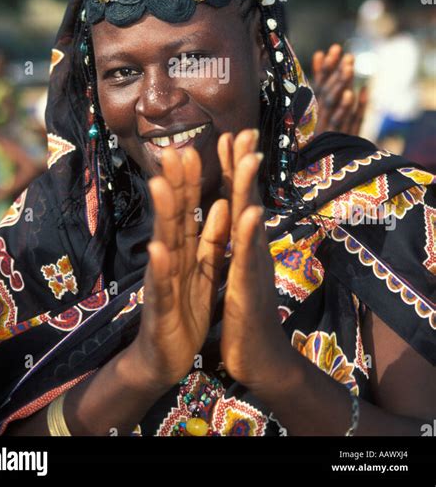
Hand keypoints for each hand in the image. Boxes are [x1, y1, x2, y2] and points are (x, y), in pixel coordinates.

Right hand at [129, 141, 230, 392]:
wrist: (165, 356)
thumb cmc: (185, 309)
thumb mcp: (204, 270)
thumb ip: (212, 238)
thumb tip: (222, 203)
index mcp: (185, 249)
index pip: (188, 208)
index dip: (191, 180)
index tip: (194, 149)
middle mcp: (169, 257)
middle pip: (173, 216)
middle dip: (175, 184)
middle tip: (174, 150)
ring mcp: (162, 279)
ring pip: (163, 242)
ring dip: (162, 214)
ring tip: (162, 185)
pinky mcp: (160, 306)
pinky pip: (161, 284)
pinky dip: (160, 267)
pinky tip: (158, 249)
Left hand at [219, 131, 293, 392]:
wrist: (259, 358)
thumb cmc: (245, 312)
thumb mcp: (239, 271)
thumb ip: (238, 242)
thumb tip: (239, 215)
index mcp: (243, 244)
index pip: (237, 198)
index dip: (233, 167)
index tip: (229, 135)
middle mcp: (252, 249)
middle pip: (247, 198)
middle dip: (244, 164)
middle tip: (244, 130)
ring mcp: (253, 266)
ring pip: (250, 220)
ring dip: (248, 187)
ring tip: (250, 156)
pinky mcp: (248, 289)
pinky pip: (246, 257)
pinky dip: (248, 234)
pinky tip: (250, 213)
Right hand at [312, 43, 366, 135]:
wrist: (320, 167)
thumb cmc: (319, 132)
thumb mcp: (318, 105)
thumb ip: (321, 80)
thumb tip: (321, 54)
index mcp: (312, 108)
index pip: (318, 84)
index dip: (325, 67)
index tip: (332, 49)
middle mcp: (317, 116)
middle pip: (326, 91)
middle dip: (335, 73)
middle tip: (346, 56)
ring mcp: (327, 127)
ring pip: (333, 103)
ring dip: (340, 84)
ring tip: (349, 67)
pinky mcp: (337, 138)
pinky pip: (344, 121)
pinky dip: (349, 108)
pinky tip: (356, 93)